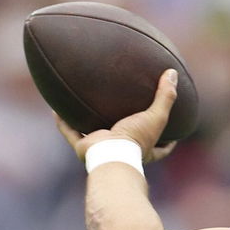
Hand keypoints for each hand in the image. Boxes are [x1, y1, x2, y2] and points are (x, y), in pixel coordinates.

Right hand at [55, 69, 178, 163]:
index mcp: (143, 150)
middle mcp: (123, 152)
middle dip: (126, 131)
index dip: (167, 142)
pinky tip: (56, 109)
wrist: (112, 155)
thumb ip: (166, 96)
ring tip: (86, 108)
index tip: (172, 134)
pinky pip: (70, 132)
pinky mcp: (84, 148)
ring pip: (95, 136)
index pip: (160, 149)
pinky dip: (63, 122)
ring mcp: (102, 150)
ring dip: (89, 125)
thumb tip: (173, 73)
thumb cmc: (136, 139)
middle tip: (125, 114)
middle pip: (126, 142)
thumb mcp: (157, 116)